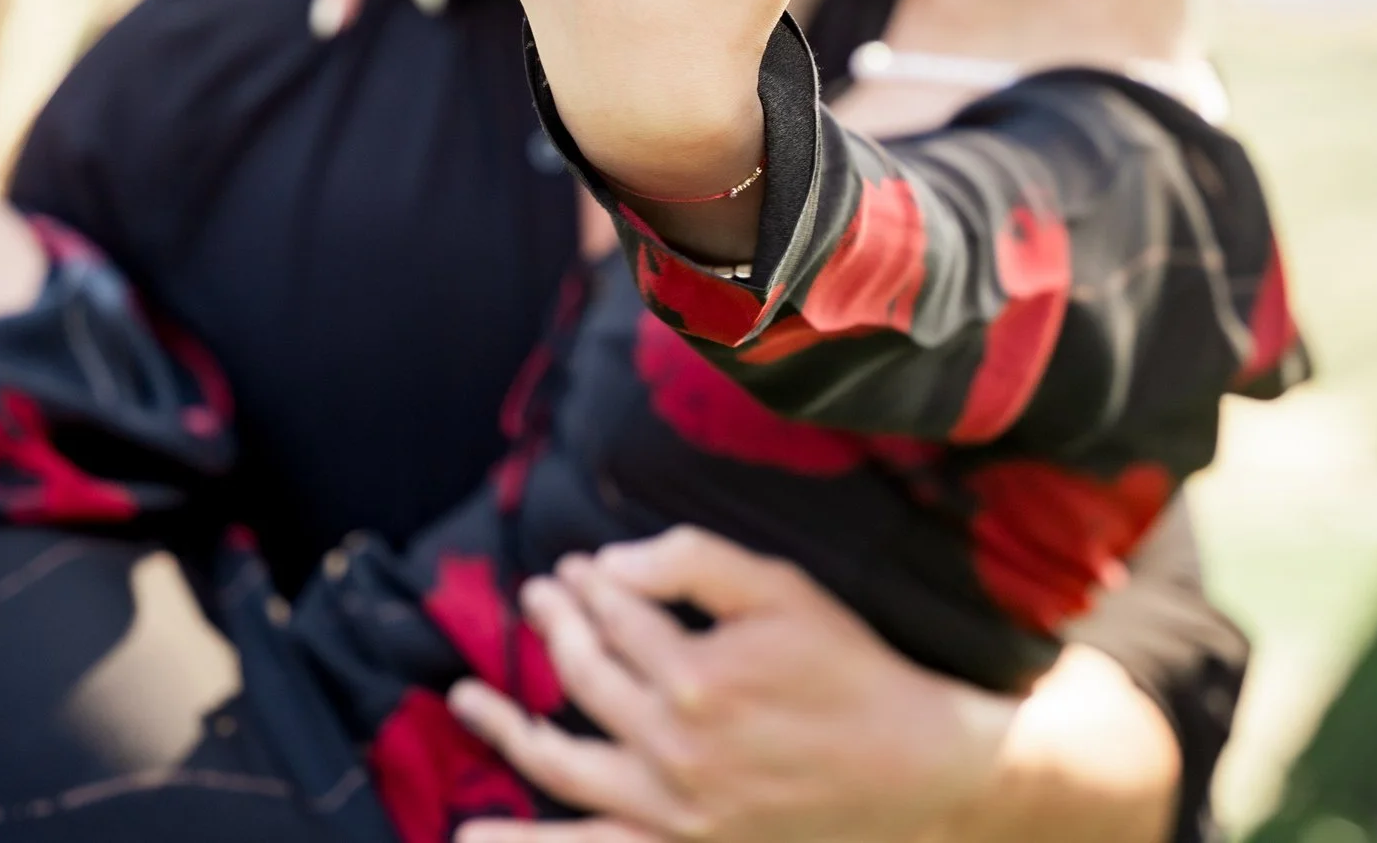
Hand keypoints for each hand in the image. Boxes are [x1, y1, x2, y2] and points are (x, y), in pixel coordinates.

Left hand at [446, 527, 1007, 842]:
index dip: (589, 583)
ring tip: (462, 697)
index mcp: (696, 675)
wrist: (914, 771)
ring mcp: (673, 808)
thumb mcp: (783, 590)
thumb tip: (611, 561)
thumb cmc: (850, 671)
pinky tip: (470, 836)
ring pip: (561, 762)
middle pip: (583, 676)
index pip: (614, 614)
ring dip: (505, 725)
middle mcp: (674, 747)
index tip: (577, 568)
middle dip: (554, 627)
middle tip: (538, 598)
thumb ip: (693, 561)